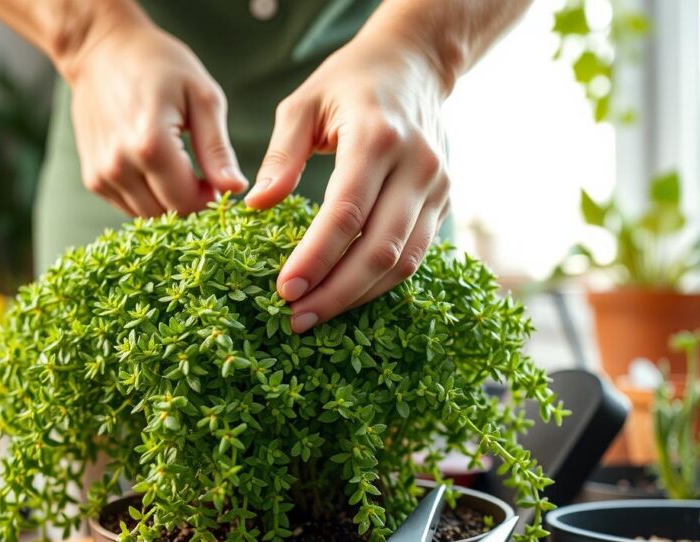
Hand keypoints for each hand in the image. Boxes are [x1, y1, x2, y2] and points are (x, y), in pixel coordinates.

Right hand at [61, 9, 246, 216]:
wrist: (101, 51)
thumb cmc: (159, 65)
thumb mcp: (201, 98)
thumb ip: (217, 149)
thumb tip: (235, 189)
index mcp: (151, 145)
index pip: (188, 202)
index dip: (211, 199)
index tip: (219, 179)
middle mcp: (120, 166)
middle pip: (168, 213)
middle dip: (192, 202)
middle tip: (203, 176)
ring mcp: (101, 175)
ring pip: (148, 215)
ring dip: (170, 202)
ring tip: (180, 169)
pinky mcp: (93, 179)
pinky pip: (129, 207)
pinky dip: (149, 198)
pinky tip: (157, 170)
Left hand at [245, 30, 450, 332]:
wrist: (415, 64)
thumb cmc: (349, 82)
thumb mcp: (303, 104)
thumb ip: (280, 156)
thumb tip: (256, 207)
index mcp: (377, 138)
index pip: (346, 212)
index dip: (316, 258)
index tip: (284, 290)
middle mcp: (416, 165)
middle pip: (379, 249)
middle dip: (336, 292)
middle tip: (295, 320)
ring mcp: (437, 186)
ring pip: (403, 262)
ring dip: (358, 297)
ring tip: (315, 316)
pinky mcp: (443, 201)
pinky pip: (414, 256)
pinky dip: (380, 283)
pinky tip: (345, 295)